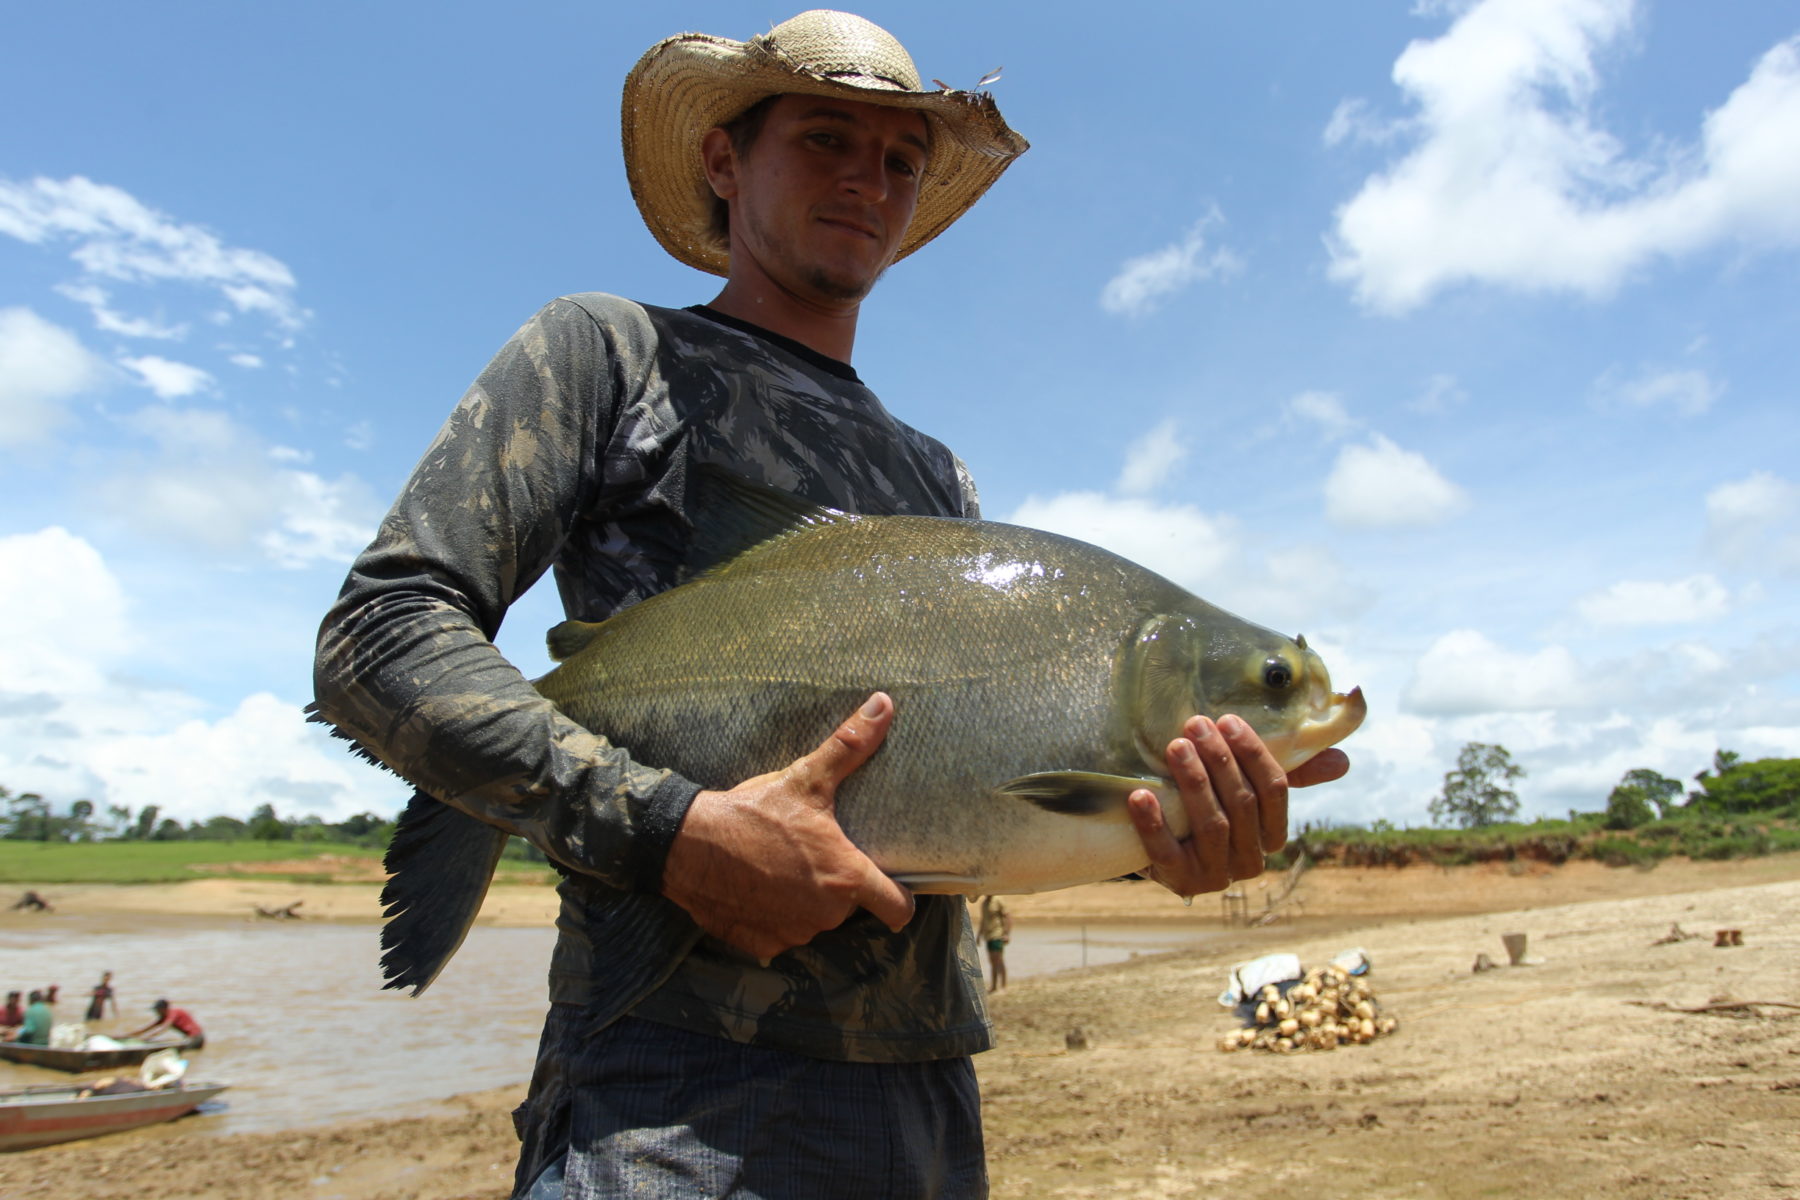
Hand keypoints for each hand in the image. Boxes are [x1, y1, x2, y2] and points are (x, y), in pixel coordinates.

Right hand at [660, 692, 915, 961]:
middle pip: (850, 909)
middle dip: (839, 887)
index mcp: (846, 878)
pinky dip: (774, 916)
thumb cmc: (752, 813)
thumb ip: (850, 746)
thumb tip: (884, 704)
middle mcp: (826, 915)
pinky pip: (781, 934)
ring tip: (784, 868)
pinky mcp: (762, 945)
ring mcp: (793, 934)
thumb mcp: (805, 778)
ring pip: (815, 921)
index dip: (900, 900)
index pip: (898, 909)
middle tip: (818, 857)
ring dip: (807, 902)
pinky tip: (758, 887)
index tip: (894, 886)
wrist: (687, 846)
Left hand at [1126, 714, 1345, 897]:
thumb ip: (1291, 773)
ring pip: (1212, 824)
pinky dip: (1154, 822)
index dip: (1253, 754)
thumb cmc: (1214, 809)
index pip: (1274, 791)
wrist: (1164, 852)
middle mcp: (1251, 861)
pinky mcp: (1178, 881)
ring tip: (1175, 747)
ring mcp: (1216, 875)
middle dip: (1219, 760)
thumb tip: (1343, 760)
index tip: (1228, 720)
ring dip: (1193, 782)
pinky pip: (1166, 852)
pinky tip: (1141, 794)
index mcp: (1272, 835)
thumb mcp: (1248, 792)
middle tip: (1195, 725)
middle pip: (1242, 803)